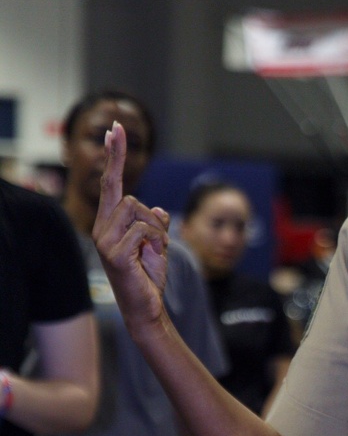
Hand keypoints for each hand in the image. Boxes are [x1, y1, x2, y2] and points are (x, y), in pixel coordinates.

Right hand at [92, 121, 170, 334]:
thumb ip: (156, 222)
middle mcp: (101, 228)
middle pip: (130, 198)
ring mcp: (105, 241)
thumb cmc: (149, 275)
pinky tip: (152, 258)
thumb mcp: (158, 242)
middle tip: (156, 245)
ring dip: (156, 232)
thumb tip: (158, 210)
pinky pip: (143, 231)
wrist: (147, 307)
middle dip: (152, 219)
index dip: (115, 155)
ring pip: (138, 212)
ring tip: (153, 253)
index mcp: (109, 222)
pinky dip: (157, 242)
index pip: (112, 182)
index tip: (116, 128)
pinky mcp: (115, 254)